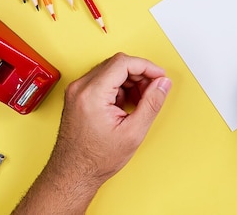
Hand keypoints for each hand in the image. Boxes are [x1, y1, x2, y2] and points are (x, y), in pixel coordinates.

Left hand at [52, 52, 171, 182]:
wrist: (73, 173)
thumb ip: (151, 103)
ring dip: (130, 80)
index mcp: (92, 94)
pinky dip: (119, 87)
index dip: (146, 66)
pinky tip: (127, 104)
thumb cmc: (96, 159)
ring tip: (141, 101)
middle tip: (153, 90)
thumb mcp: (133, 132)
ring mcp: (77, 91)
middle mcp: (80, 88)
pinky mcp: (78, 95)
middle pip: (117, 64)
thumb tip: (163, 83)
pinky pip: (103, 80)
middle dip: (139, 74)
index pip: (123, 63)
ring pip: (111, 70)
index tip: (160, 75)